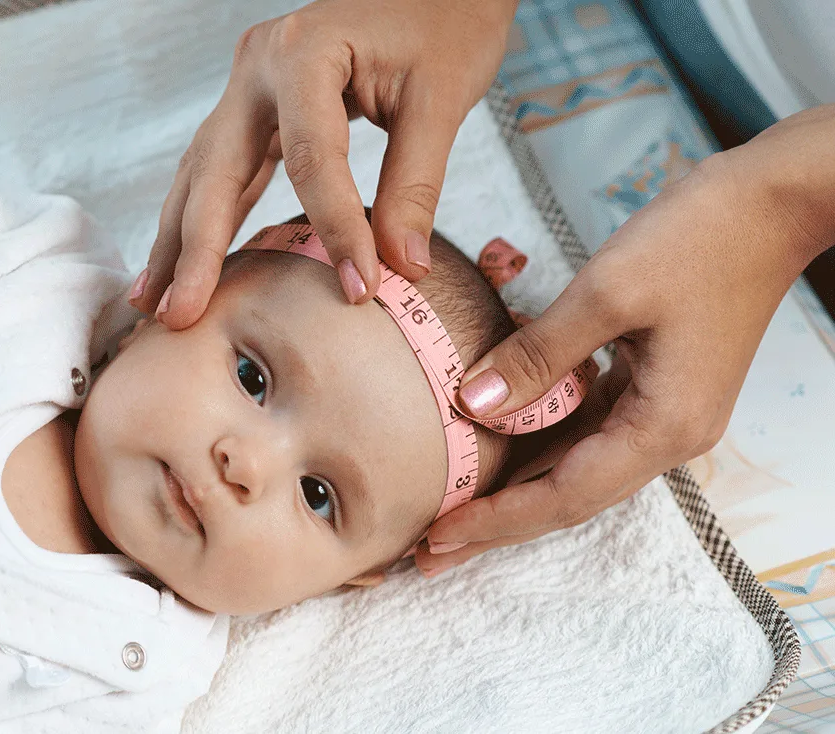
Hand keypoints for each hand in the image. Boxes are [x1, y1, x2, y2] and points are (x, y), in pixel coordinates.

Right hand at [131, 0, 518, 328]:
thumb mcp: (441, 98)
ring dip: (178, 243)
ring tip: (153, 305)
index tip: (358, 289)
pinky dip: (202, 220)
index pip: (311, 158)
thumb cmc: (444, 23)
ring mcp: (247, 87)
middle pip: (217, 170)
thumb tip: (402, 269)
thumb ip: (416, 185)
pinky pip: (220, 171)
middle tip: (179, 317)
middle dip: (196, 250)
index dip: (334, 228)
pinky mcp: (253, 109)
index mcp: (305, 52)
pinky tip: (183, 268)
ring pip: (202, 174)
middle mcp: (259, 67)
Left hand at [416, 104, 834, 576]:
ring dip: (510, 481)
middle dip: (496, 520)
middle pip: (565, 492)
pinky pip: (581, 421)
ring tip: (447, 504)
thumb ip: (535, 355)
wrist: (772, 202)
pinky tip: (487, 431)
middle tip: (427, 550)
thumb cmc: (700, 238)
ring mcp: (660, 410)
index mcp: (662, 427)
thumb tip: (469, 405)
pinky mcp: (652, 382)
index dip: (496, 521)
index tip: (436, 539)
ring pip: (570, 460)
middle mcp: (665, 433)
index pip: (564, 496)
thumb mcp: (606, 293)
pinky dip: (533, 428)